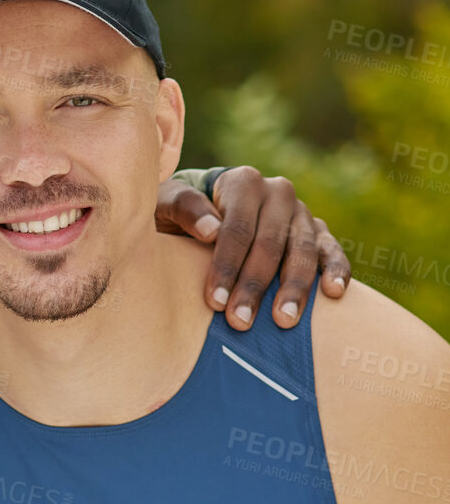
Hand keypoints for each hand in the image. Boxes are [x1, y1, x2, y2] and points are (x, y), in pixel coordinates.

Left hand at [155, 166, 350, 330]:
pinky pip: (332, 251)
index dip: (226, 266)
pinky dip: (337, 270)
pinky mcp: (319, 232)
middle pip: (270, 244)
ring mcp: (301, 213)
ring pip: (303, 251)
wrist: (205, 212)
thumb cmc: (178, 214)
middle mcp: (278, 193)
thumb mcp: (166, 203)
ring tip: (284, 321)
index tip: (215, 301)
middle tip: (241, 321)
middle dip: (255, 286)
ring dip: (295, 288)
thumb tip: (210, 230)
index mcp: (243, 182)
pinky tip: (334, 293)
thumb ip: (183, 208)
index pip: (237, 229)